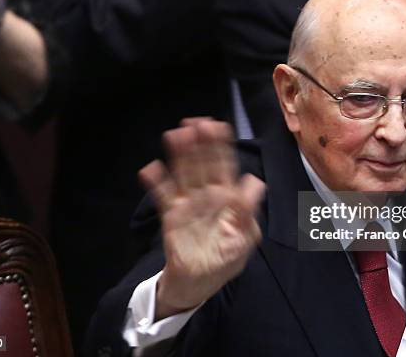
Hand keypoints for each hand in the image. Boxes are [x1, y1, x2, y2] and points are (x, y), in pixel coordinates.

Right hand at [138, 118, 265, 319]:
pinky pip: (163, 196)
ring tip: (176, 135)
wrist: (201, 283)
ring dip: (180, 155)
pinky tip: (151, 169)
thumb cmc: (227, 259)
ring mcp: (188, 203)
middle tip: (195, 122)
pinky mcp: (171, 216)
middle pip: (203, 164)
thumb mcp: (245, 238)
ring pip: (184, 173)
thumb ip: (248, 210)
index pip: (225, 165)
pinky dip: (156, 182)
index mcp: (228, 196)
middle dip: (200, 143)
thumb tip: (255, 181)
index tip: (217, 126)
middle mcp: (207, 194)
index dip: (221, 146)